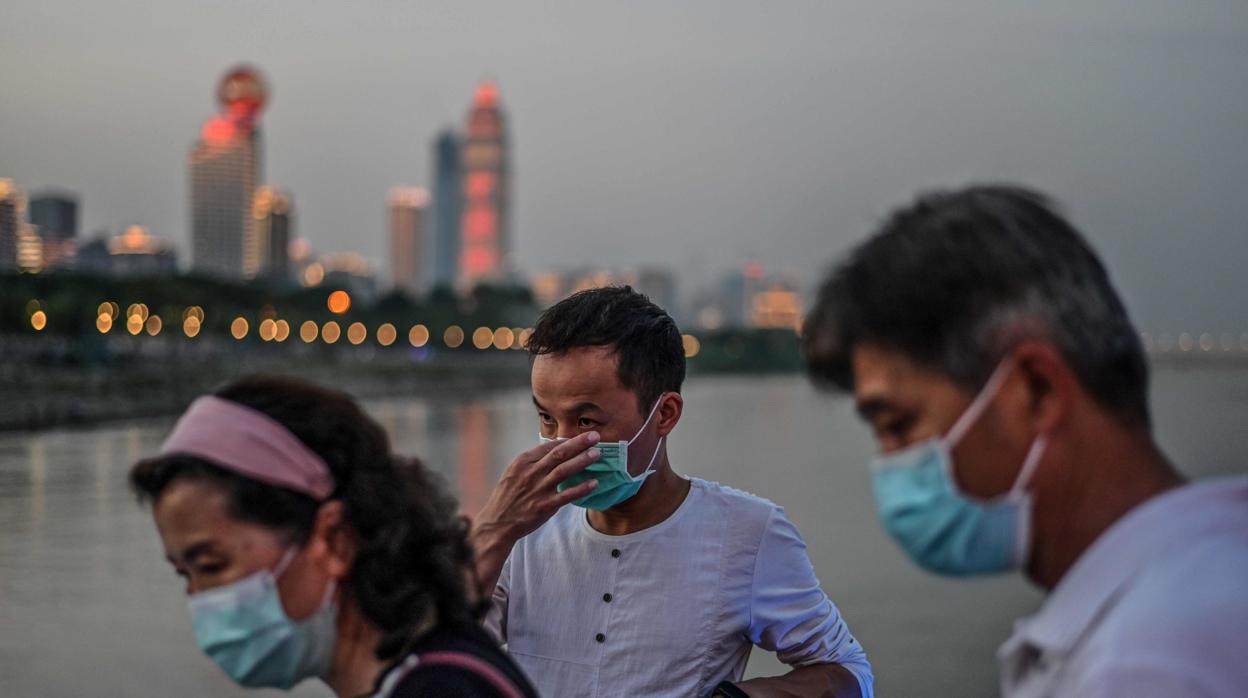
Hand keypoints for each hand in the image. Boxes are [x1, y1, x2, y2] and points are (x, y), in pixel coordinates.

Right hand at [470, 431, 601, 593]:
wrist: (497, 523)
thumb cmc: (508, 496)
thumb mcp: (514, 473)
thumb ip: (532, 462)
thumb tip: (554, 449)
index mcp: (522, 462)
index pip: (548, 446)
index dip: (567, 440)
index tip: (581, 436)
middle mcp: (531, 473)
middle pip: (559, 453)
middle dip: (579, 443)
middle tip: (595, 436)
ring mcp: (538, 489)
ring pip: (565, 470)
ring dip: (582, 460)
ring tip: (597, 454)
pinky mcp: (545, 506)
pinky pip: (567, 495)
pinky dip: (582, 488)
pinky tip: (594, 483)